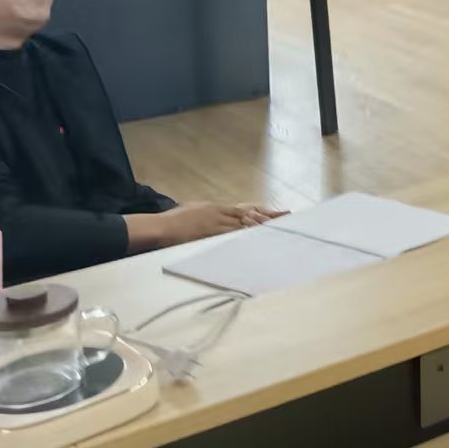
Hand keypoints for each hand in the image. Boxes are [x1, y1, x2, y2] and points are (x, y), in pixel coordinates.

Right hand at [128, 202, 272, 250]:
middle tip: (286, 218)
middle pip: (249, 217)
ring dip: (260, 228)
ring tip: (279, 228)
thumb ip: (206, 212)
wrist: (161, 227)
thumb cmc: (173, 220)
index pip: (245, 210)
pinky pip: (233, 237)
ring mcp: (216, 225)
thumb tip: (211, 215)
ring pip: (244, 227)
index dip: (262, 212)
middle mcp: (220, 214)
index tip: (277, 213)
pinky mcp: (211, 235)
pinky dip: (246, 237)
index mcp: (217, 208)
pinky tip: (259, 239)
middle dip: (268, 218)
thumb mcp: (193, 209)